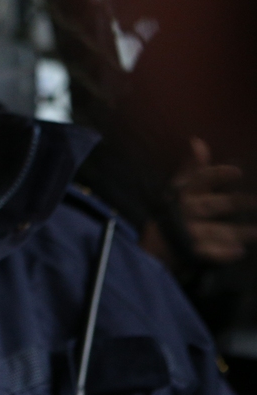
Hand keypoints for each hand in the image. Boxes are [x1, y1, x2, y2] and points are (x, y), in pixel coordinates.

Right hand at [174, 138, 256, 262]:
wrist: (155, 251)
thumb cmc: (171, 214)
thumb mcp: (178, 189)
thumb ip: (192, 168)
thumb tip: (198, 141)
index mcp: (182, 194)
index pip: (199, 181)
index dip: (217, 176)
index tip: (238, 172)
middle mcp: (184, 212)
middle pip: (213, 206)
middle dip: (237, 204)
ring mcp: (187, 234)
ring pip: (217, 231)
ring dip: (239, 232)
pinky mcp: (191, 254)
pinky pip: (209, 254)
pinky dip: (222, 253)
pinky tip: (238, 251)